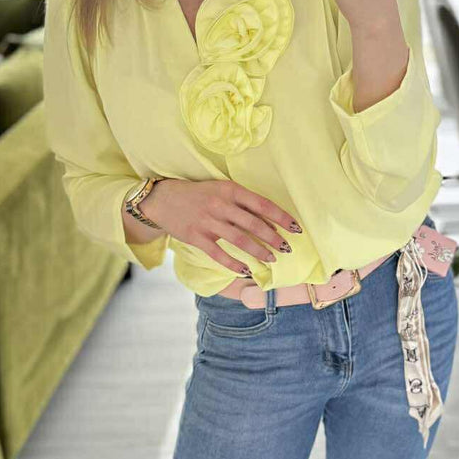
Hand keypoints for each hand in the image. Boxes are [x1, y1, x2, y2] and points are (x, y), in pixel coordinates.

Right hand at [147, 179, 301, 276]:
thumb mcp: (220, 188)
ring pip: (239, 240)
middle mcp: (220, 204)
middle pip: (254, 224)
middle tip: (286, 247)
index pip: (262, 204)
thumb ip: (241, 201)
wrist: (162, 199)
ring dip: (258, 251)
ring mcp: (207, 221)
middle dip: (274, 238)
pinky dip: (234, 264)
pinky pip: (219, 254)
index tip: (296, 228)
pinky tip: (246, 270)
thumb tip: (269, 218)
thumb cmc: (197, 194)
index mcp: (229, 190)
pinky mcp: (196, 237)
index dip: (281, 217)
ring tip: (271, 258)